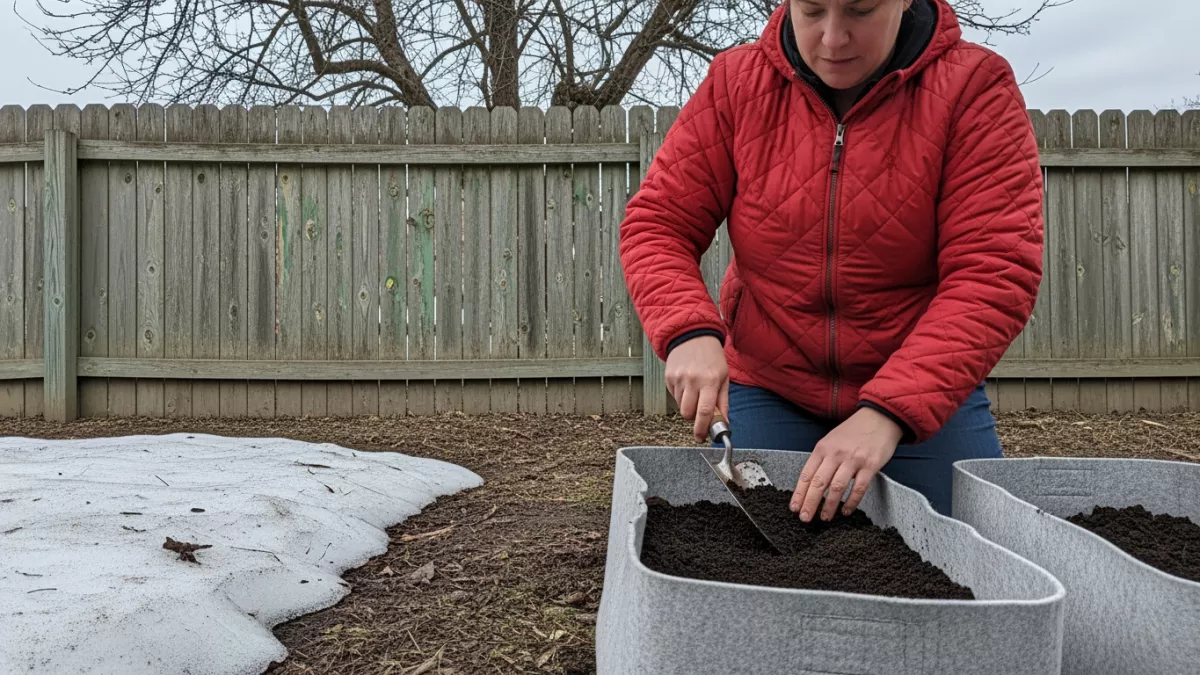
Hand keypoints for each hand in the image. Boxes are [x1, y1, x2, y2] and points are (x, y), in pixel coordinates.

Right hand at [664, 335, 728, 441]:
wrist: (693, 336)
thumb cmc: (712, 358)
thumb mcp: (724, 378)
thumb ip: (723, 403)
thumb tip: (723, 424)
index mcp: (710, 381)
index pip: (704, 412)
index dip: (702, 429)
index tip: (701, 438)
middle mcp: (693, 380)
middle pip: (687, 413)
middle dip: (693, 419)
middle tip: (699, 414)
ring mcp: (678, 378)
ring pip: (680, 406)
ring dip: (688, 406)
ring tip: (695, 392)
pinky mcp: (668, 377)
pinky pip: (674, 396)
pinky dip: (681, 396)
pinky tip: (687, 383)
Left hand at [790, 407, 902, 521]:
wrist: (879, 418)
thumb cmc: (854, 431)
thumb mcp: (831, 440)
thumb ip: (822, 459)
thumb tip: (810, 482)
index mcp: (823, 448)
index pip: (806, 474)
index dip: (799, 493)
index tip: (794, 507)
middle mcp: (836, 454)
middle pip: (818, 483)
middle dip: (809, 503)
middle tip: (805, 518)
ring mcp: (853, 460)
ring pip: (836, 488)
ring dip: (829, 506)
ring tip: (824, 517)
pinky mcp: (870, 465)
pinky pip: (859, 488)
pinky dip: (851, 502)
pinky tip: (846, 511)